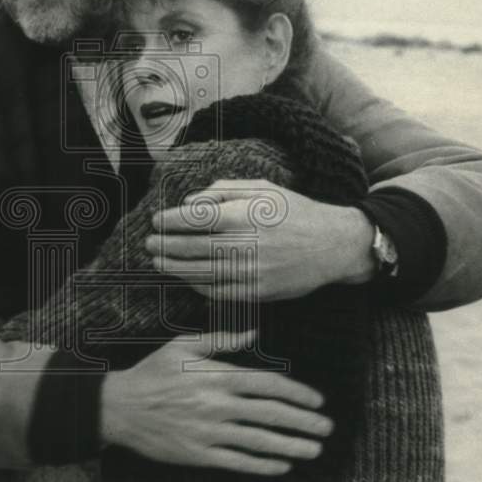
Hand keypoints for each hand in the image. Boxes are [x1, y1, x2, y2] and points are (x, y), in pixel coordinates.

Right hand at [99, 330, 332, 475]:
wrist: (120, 407)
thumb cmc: (154, 372)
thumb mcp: (183, 345)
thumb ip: (221, 339)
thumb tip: (253, 333)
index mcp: (217, 375)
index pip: (268, 384)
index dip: (297, 393)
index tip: (317, 400)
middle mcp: (217, 404)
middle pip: (271, 414)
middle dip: (304, 422)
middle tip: (327, 427)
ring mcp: (209, 432)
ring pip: (260, 440)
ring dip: (292, 445)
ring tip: (314, 448)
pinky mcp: (199, 454)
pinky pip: (239, 461)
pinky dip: (264, 464)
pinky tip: (283, 464)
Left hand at [146, 180, 375, 301]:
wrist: (333, 245)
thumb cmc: (295, 211)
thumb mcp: (263, 188)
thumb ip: (223, 191)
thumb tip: (190, 201)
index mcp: (245, 215)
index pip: (196, 219)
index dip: (170, 221)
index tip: (156, 220)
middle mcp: (246, 245)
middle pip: (193, 248)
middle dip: (166, 246)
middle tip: (149, 243)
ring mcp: (252, 272)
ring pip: (202, 273)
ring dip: (175, 268)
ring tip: (158, 262)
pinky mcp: (258, 293)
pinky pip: (219, 292)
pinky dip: (197, 286)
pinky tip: (185, 278)